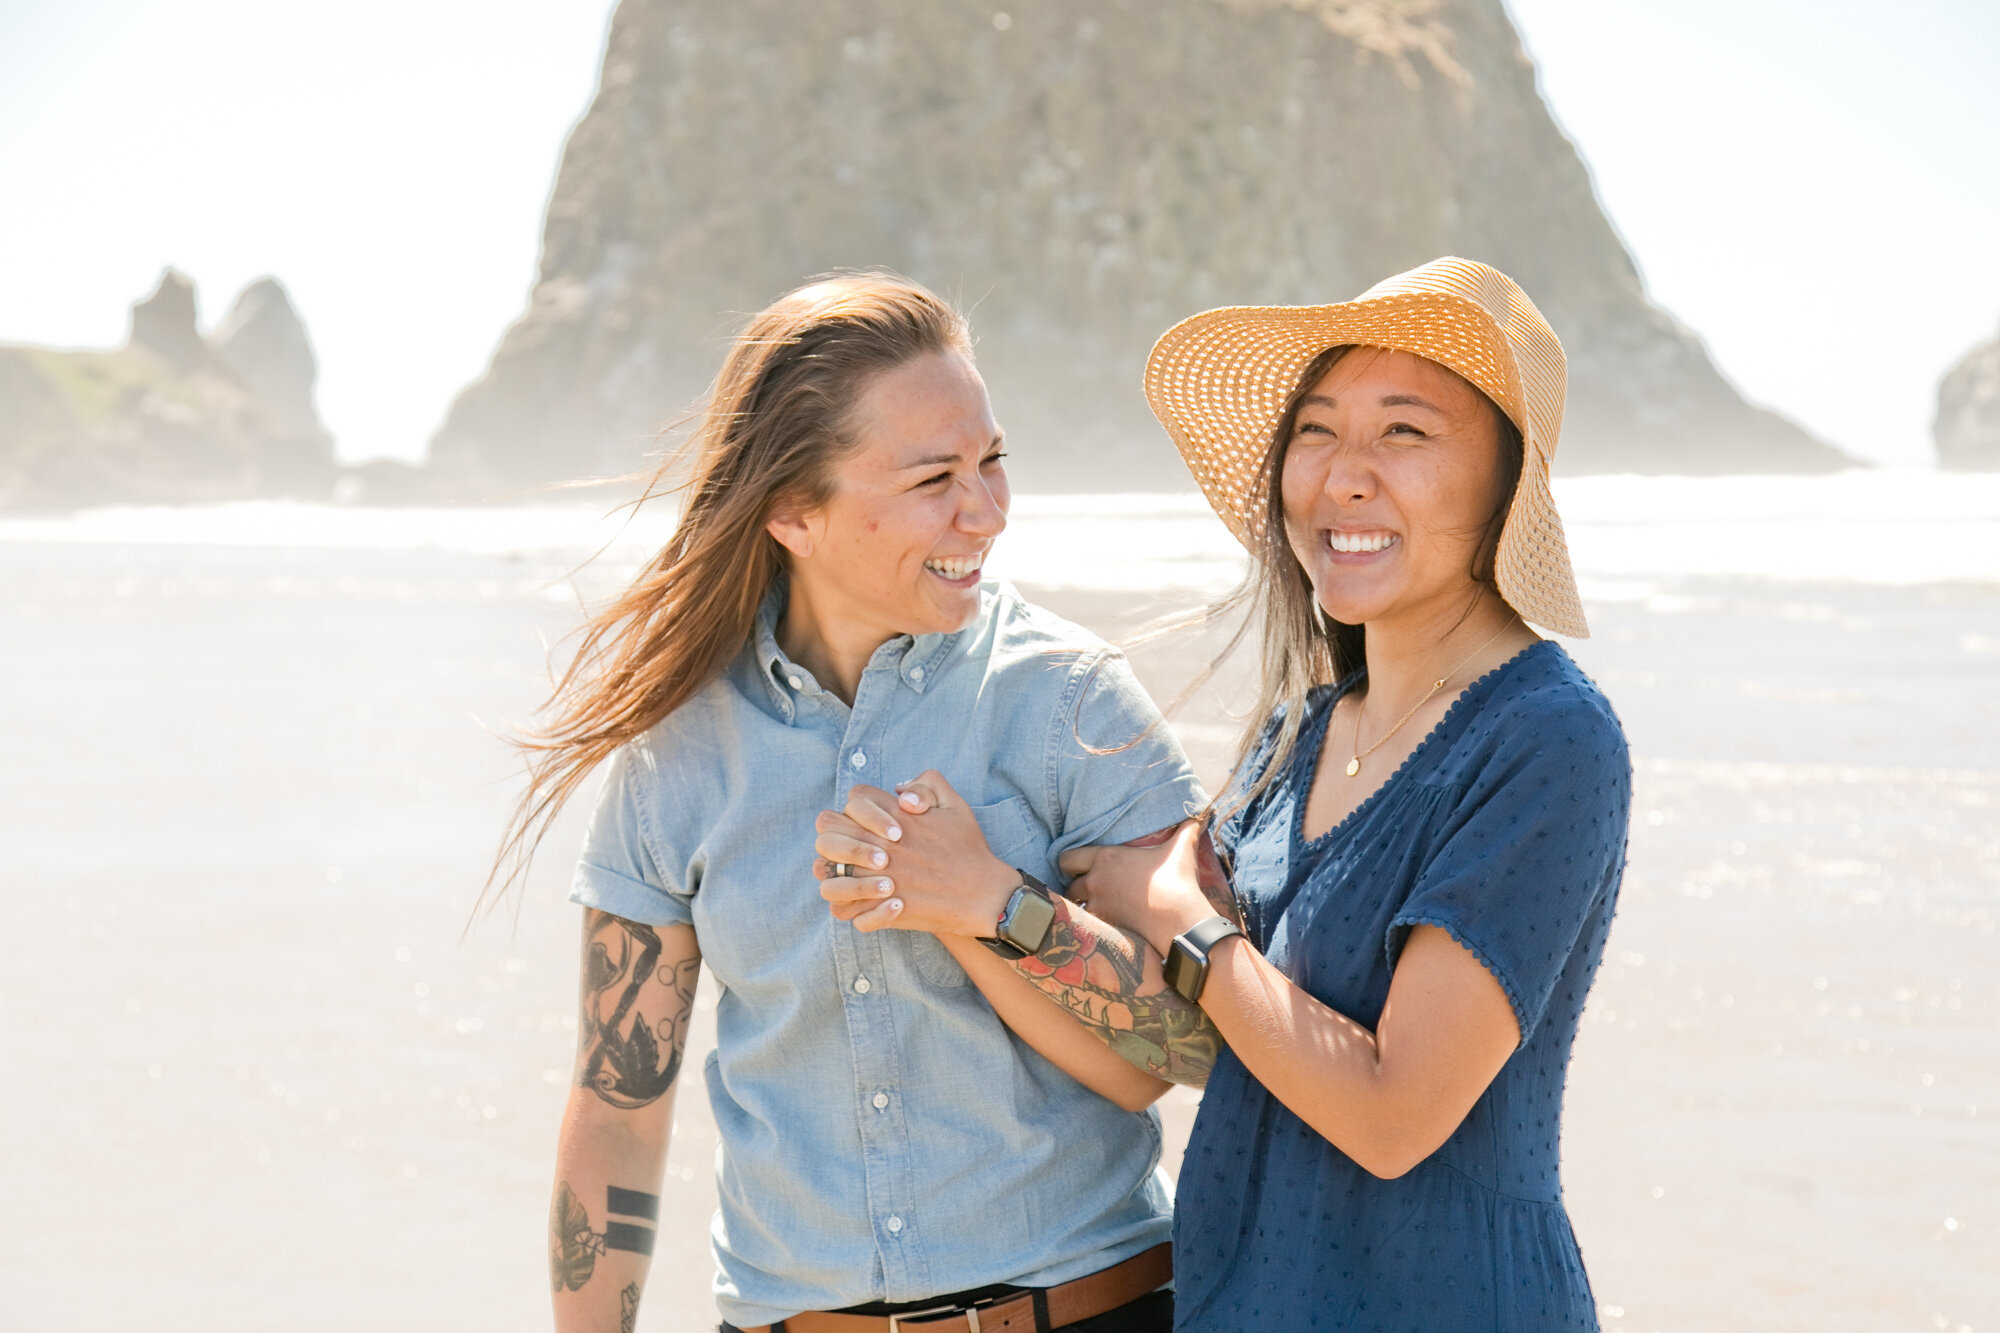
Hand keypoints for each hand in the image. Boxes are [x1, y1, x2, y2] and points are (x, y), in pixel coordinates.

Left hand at [812, 771, 1017, 935]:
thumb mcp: (955, 804)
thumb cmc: (968, 850)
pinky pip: (845, 911)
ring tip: (852, 877)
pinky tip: (867, 903)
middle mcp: (881, 847)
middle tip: (851, 848)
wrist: (984, 895)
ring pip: (825, 873)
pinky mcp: (881, 911)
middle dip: (835, 836)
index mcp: (896, 819)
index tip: (873, 823)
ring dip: (834, 873)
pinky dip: (851, 908)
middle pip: (828, 832)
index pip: (854, 800)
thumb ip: (928, 783)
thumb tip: (899, 788)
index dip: (858, 808)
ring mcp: (878, 880)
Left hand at [1060, 821, 1219, 956]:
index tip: (1078, 865)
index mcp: (1106, 858)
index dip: (1071, 862)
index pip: (1068, 857)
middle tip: (1087, 886)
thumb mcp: (1182, 848)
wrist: (1179, 918)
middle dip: (1076, 885)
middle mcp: (1096, 880)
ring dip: (1083, 905)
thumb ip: (1186, 829)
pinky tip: (1105, 922)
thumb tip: (1199, 814)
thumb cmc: (1177, 880)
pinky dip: (1094, 923)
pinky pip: (1090, 924)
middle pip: (1069, 884)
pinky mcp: (1106, 925)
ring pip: (1077, 906)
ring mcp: (1099, 904)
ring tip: (1096, 905)